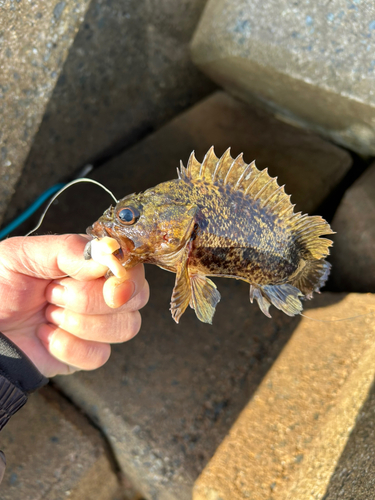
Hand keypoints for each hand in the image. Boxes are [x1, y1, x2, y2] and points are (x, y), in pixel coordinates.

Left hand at [0, 234, 148, 376]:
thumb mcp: (22, 254)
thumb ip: (66, 249)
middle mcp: (103, 290)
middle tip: (53, 294)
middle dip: (91, 300)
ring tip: (48, 313)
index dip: (125, 277)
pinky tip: (46, 335)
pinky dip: (68, 347)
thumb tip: (106, 256)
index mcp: (93, 262)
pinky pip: (100, 355)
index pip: (132, 265)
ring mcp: (98, 324)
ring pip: (126, 327)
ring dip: (80, 323)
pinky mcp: (88, 353)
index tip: (110, 286)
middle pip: (136, 298)